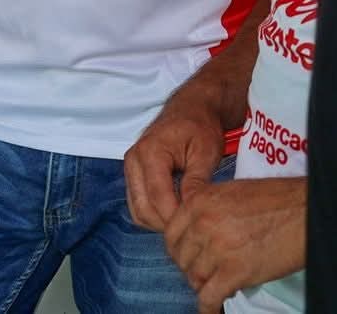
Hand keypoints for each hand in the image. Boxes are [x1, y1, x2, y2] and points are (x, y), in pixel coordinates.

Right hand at [123, 91, 226, 230]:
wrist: (191, 108)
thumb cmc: (200, 126)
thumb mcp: (206, 153)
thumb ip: (197, 183)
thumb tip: (193, 212)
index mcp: (150, 152)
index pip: (158, 199)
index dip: (177, 219)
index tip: (199, 227)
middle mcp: (133, 160)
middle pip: (142, 209)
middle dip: (168, 224)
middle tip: (194, 227)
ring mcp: (130, 167)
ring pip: (137, 211)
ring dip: (159, 222)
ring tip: (186, 220)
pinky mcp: (133, 173)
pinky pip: (137, 204)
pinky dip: (154, 214)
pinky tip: (176, 211)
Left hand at [165, 177, 305, 312]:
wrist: (306, 211)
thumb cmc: (277, 200)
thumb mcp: (230, 193)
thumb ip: (207, 209)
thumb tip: (196, 229)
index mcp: (199, 201)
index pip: (171, 233)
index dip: (178, 250)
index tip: (185, 257)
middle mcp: (203, 223)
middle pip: (181, 257)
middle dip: (190, 268)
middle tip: (203, 273)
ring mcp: (218, 248)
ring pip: (194, 277)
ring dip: (202, 285)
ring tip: (214, 286)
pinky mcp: (236, 271)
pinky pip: (210, 295)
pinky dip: (208, 306)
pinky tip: (210, 309)